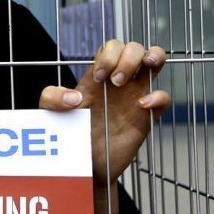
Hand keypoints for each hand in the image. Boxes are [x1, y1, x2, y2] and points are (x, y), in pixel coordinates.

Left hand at [39, 40, 169, 213]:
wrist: (83, 166)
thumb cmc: (68, 136)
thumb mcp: (50, 113)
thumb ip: (51, 98)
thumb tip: (75, 97)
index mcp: (97, 77)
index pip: (111, 47)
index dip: (108, 54)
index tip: (98, 77)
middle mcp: (118, 83)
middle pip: (133, 47)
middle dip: (127, 56)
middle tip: (115, 82)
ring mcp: (134, 98)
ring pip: (154, 61)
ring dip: (152, 57)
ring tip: (141, 70)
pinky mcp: (145, 118)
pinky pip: (163, 98)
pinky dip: (158, 96)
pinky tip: (141, 106)